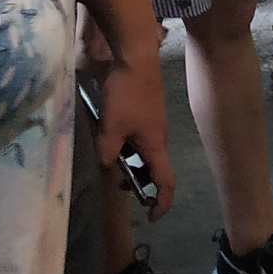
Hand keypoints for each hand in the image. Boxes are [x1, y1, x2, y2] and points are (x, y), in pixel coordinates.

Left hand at [96, 51, 175, 221]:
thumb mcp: (110, 128)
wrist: (135, 57)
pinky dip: (128, 143)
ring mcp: (153, 121)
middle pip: (155, 167)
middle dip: (140, 181)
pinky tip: (110, 134)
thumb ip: (107, 152)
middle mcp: (158, 136)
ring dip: (131, 160)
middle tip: (119, 183)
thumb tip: (106, 165)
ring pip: (145, 150)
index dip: (162, 203)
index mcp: (155, 146)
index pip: (166, 182)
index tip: (151, 216)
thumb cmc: (126, 95)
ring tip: (109, 157)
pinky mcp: (145, 109)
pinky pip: (139, 136)